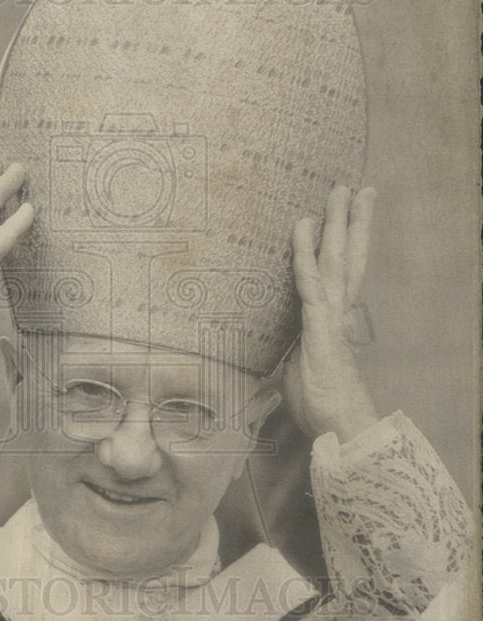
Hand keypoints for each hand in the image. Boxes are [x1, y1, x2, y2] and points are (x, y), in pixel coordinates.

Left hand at [282, 185, 379, 443]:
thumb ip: (280, 367)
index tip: (346, 221)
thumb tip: (261, 373)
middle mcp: (337, 312)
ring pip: (335, 259)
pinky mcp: (320, 326)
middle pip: (347, 257)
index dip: (342, 246)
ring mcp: (331, 317)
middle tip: (359, 188)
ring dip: (337, 222)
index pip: (339, 275)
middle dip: (352, 221)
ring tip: (344, 189)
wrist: (339, 432)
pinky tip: (303, 225)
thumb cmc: (320, 410)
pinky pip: (309, 282)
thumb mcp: (291, 381)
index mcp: (332, 322)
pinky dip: (304, 252)